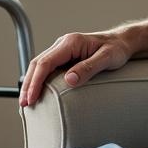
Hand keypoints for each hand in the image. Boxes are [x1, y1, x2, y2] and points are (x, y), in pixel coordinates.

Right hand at [19, 29, 133, 106]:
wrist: (122, 42)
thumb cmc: (117, 49)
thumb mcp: (107, 58)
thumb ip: (88, 68)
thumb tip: (69, 80)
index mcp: (70, 43)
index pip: (45, 62)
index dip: (36, 81)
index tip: (32, 98)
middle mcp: (63, 44)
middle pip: (38, 64)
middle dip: (28, 84)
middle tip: (24, 105)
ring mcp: (62, 50)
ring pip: (40, 66)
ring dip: (31, 83)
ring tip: (27, 102)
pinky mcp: (64, 57)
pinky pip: (47, 68)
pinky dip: (39, 80)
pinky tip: (37, 92)